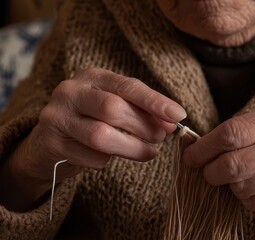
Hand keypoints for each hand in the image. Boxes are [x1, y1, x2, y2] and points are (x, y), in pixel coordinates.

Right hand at [0, 68, 185, 210]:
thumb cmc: (91, 120)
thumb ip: (142, 111)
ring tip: (149, 152)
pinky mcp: (52, 144)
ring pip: (101, 135)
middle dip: (144, 125)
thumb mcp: (115, 107)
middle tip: (161, 137)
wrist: (49, 142)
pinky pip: (90, 157)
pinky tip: (112, 157)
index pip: (128, 86)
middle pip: (114, 108)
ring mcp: (57, 117)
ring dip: (133, 148)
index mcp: (91, 77)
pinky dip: (109, 161)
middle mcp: (70, 92)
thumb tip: (172, 122)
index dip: (155, 101)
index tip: (179, 115)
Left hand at [183, 101, 254, 227]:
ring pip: (239, 187)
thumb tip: (203, 144)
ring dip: (230, 184)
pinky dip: (246, 196)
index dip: (203, 147)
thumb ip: (248, 127)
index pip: (231, 133)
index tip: (190, 154)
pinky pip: (253, 203)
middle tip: (206, 169)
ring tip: (241, 174)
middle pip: (230, 165)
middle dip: (209, 171)